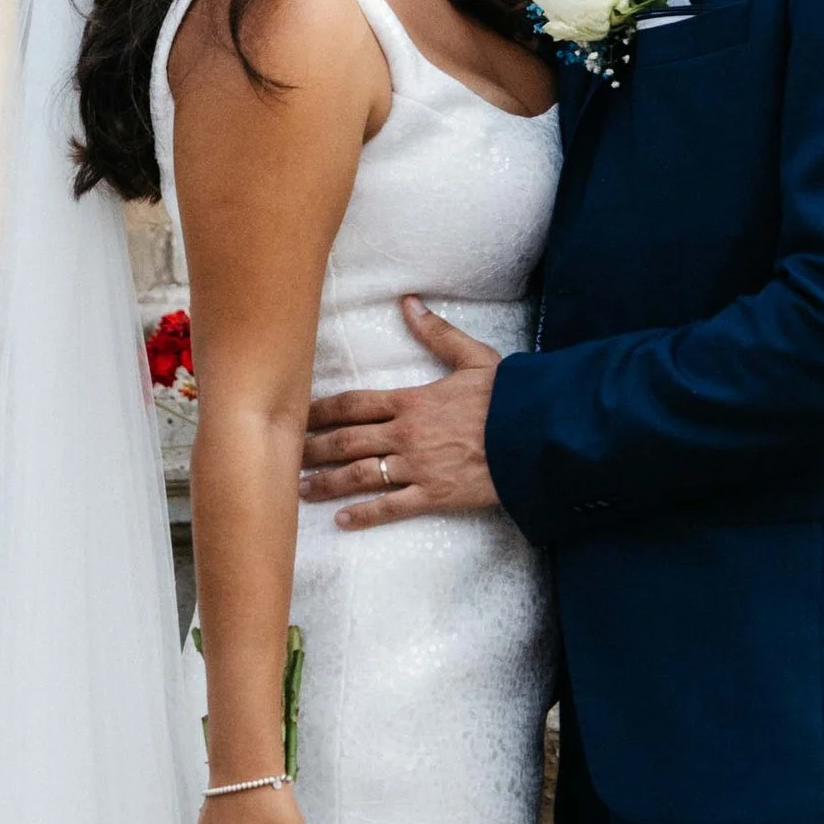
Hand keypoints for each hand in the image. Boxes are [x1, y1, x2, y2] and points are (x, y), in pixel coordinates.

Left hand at [299, 299, 501, 525]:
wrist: (539, 435)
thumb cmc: (509, 396)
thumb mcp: (474, 357)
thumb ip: (437, 332)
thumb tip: (409, 303)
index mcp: (412, 400)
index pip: (354, 404)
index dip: (321, 411)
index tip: (297, 416)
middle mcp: (406, 434)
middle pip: (346, 441)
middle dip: (313, 449)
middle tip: (284, 455)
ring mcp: (418, 467)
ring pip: (360, 475)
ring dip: (327, 483)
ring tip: (301, 489)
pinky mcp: (435, 495)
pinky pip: (391, 506)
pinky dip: (364, 514)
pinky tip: (342, 520)